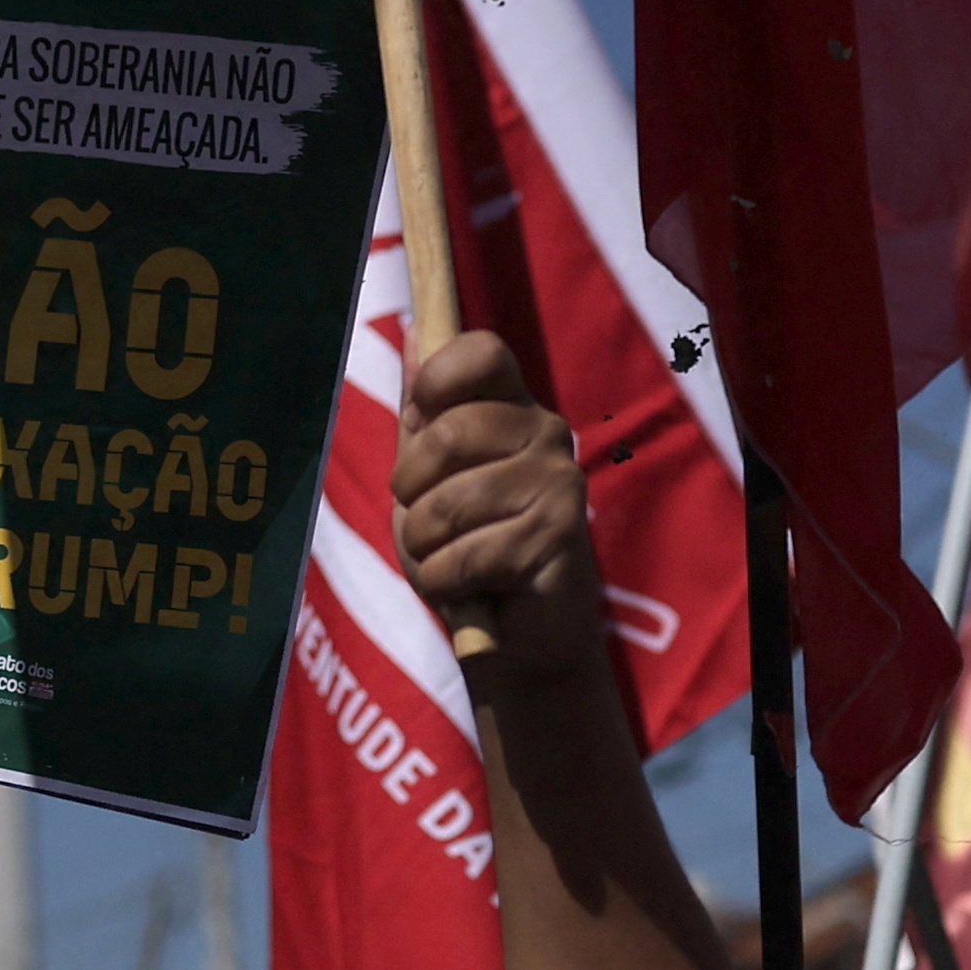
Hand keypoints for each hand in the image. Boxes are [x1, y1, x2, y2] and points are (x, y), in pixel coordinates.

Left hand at [393, 336, 596, 691]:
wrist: (521, 636)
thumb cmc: (471, 546)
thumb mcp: (432, 478)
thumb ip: (424, 414)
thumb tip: (415, 334)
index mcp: (515, 408)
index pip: (483, 352)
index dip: (437, 378)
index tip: (418, 418)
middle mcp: (548, 434)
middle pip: (449, 431)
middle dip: (410, 491)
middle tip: (424, 522)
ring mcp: (559, 485)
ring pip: (448, 503)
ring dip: (423, 547)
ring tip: (444, 560)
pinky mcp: (558, 539)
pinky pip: (464, 555)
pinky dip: (442, 583)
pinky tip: (464, 589)